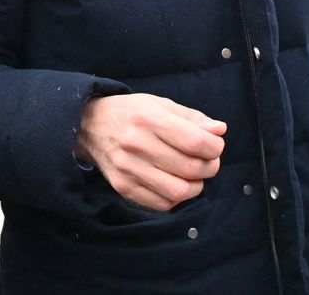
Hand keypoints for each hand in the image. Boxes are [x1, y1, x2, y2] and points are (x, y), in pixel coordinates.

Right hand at [75, 93, 225, 210]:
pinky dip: (177, 197)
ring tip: (193, 175)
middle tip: (208, 161)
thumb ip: (192, 118)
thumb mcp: (159, 104)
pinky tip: (175, 183)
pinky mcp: (123, 187)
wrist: (88, 126)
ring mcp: (128, 169)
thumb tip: (220, 131)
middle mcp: (136, 144)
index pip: (195, 141)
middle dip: (210, 166)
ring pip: (179, 191)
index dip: (214, 147)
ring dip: (196, 186)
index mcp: (147, 118)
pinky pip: (162, 203)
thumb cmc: (131, 113)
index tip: (214, 145)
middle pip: (190, 168)